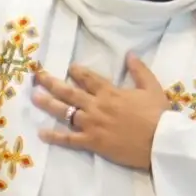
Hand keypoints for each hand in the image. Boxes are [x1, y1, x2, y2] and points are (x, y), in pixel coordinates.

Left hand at [35, 57, 170, 170]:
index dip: (77, 72)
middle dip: (51, 83)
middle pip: (69, 92)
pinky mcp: (92, 142)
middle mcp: (97, 106)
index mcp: (110, 93)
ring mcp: (92, 124)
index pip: (88, 78)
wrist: (162, 142)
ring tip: (34, 97)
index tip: (68, 68)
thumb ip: (140, 71)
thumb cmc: (159, 116)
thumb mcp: (153, 89)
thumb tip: (130, 54)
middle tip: (37, 76)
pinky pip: (69, 139)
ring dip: (48, 104)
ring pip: (64, 112)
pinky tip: (41, 133)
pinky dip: (55, 136)